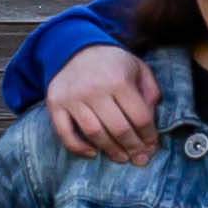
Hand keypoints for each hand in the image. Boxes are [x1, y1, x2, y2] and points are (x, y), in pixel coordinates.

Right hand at [42, 45, 157, 162]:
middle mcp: (94, 90)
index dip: (149, 135)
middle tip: (140, 159)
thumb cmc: (112, 63)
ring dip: (110, 150)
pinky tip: (93, 153)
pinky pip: (65, 133)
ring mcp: (73, 98)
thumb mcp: (138, 68)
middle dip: (133, 148)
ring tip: (122, 158)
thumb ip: (150, 91)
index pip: (139, 117)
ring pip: (94, 133)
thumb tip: (152, 120)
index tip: (152, 146)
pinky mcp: (55, 104)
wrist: (75, 49)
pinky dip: (78, 147)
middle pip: (118, 129)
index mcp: (119, 80)